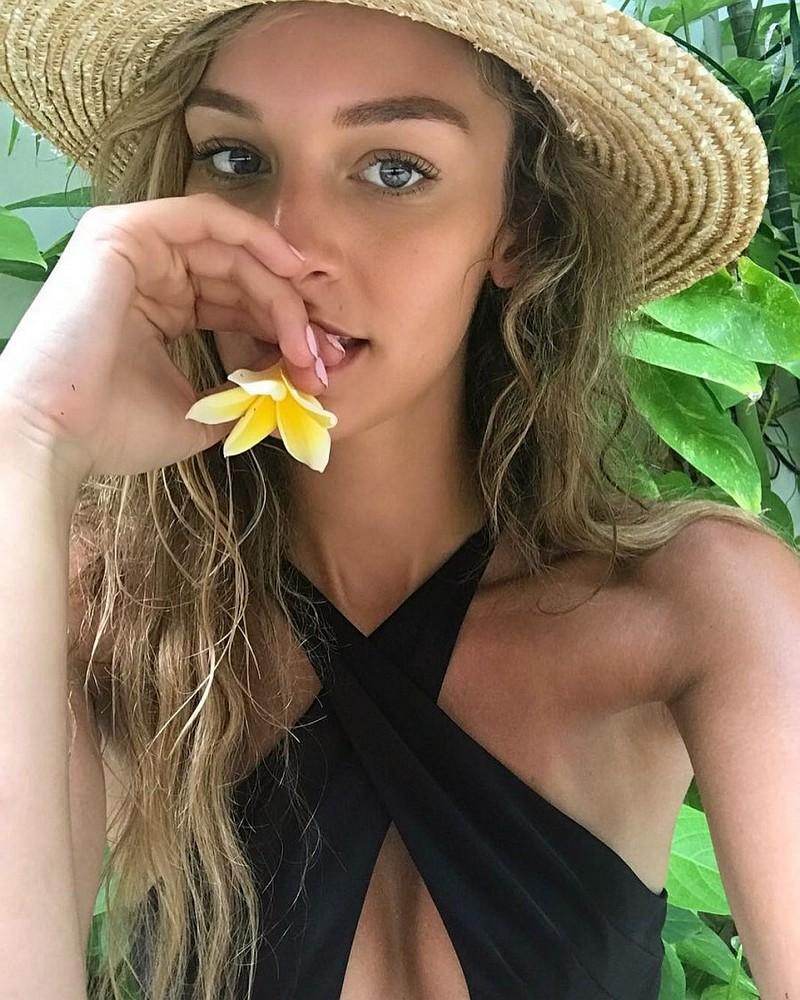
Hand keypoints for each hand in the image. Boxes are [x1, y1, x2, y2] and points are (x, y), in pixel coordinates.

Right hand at [0, 192, 334, 485]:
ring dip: (276, 284)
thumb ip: (238, 393)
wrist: (57, 435)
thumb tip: (285, 394)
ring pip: (229, 249)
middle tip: (320, 352)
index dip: (279, 329)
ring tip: (306, 326)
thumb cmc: (115, 430)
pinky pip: (204, 217)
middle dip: (286, 310)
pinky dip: (251, 235)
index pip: (235, 303)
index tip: (316, 366)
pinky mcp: (123, 232)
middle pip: (238, 274)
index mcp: (160, 308)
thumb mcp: (196, 414)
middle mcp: (148, 271)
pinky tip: (287, 269)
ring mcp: (133, 248)